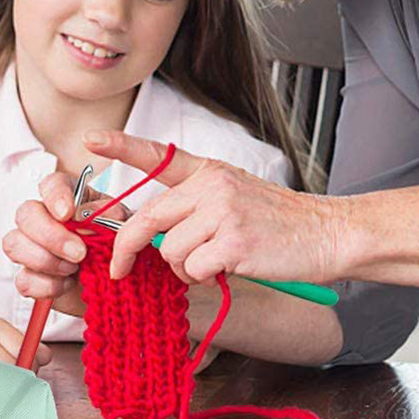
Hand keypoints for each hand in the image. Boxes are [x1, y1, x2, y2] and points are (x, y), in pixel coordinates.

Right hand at [2, 171, 130, 316]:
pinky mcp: (31, 276)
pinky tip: (67, 284)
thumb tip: (86, 215)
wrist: (117, 282)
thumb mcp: (123, 227)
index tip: (67, 213)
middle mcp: (46, 218)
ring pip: (14, 244)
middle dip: (50, 235)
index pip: (51, 184)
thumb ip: (109, 215)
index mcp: (71, 199)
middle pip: (25, 214)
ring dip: (45, 260)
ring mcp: (33, 247)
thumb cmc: (118, 247)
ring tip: (74, 269)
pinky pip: (23, 280)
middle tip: (78, 252)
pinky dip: (47, 286)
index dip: (55, 196)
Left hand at [85, 132, 340, 285]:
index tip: (91, 140)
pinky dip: (203, 278)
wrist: (327, 232)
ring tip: (212, 263)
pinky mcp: (234, 241)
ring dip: (182, 268)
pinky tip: (229, 269)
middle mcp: (212, 185)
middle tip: (119, 270)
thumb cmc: (279, 222)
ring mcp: (223, 211)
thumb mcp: (235, 194)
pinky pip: (193, 268)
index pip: (159, 154)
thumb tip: (154, 236)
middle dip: (126, 249)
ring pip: (169, 251)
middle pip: (148, 218)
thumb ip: (195, 204)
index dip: (121, 146)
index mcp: (209, 171)